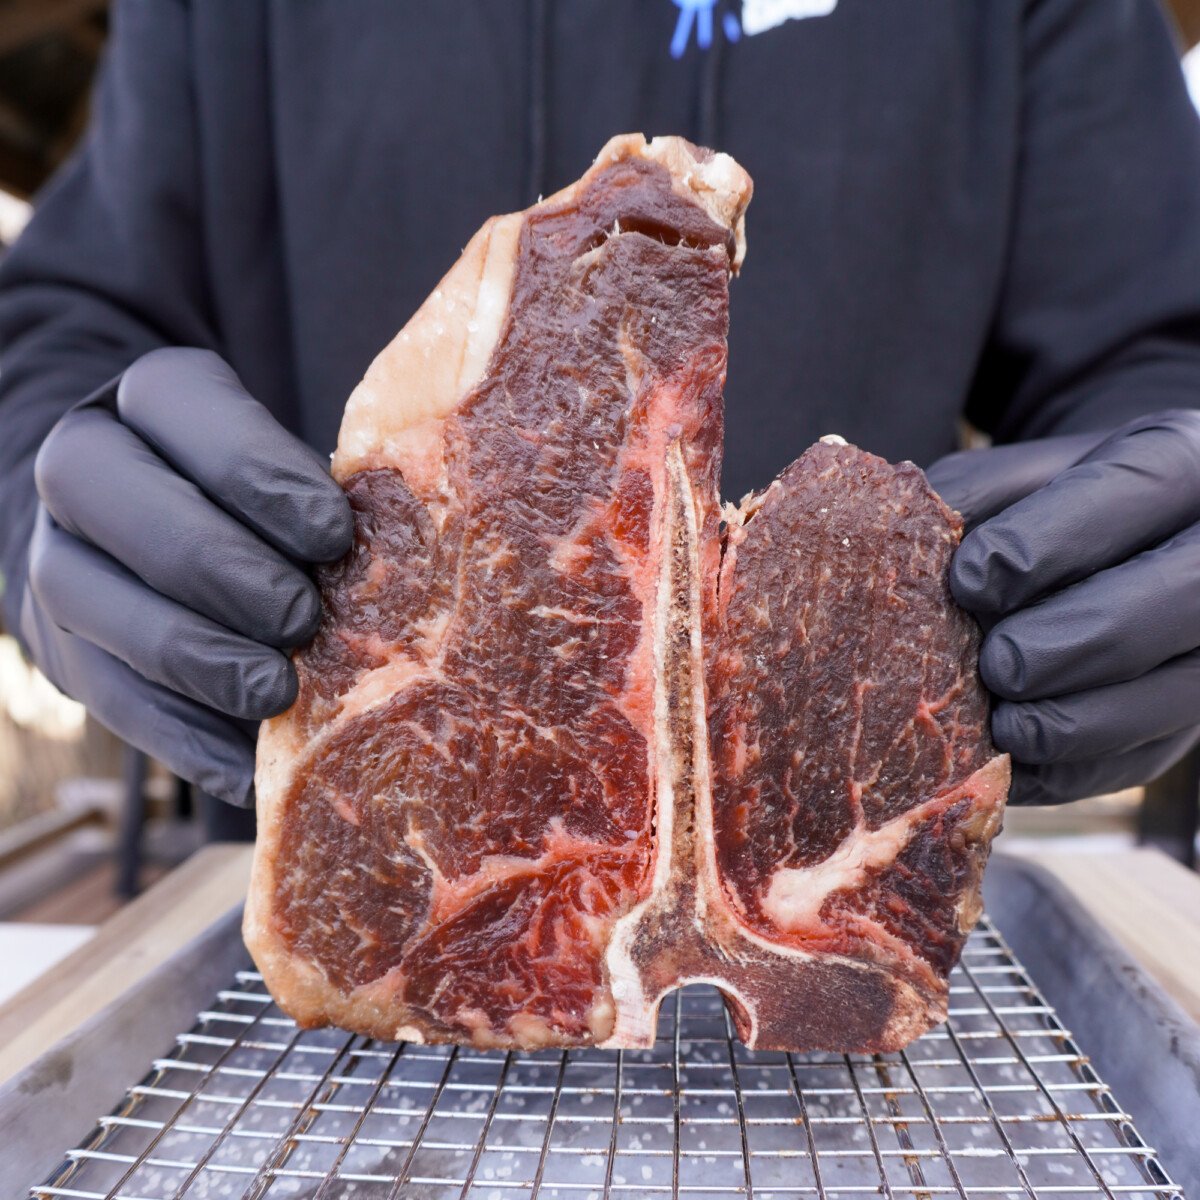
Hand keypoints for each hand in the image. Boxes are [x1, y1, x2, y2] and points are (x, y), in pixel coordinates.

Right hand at [21, 348, 352, 805]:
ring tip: (279, 692)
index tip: (334, 534)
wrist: (143, 531)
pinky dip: (183, 738)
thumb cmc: (253, 496)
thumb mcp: (284, 468)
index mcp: (146, 402)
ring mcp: (60, 566)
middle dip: (229, 572)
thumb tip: (396, 555)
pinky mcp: (67, 654)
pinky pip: (113, 700)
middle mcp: (81, 471)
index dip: (260, 475)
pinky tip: (245, 765)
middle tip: (303, 619)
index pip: (184, 409)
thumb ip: (320, 498)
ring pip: (110, 610)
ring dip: (201, 659)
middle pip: (141, 515)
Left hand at [927, 410, 1199, 805]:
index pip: (1130, 492)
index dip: (1048, 543)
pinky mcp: (1182, 722)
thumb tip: (910, 546)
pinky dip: (1073, 769)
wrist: (1103, 546)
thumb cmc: (1037, 508)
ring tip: (1004, 725)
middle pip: (1182, 598)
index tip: (969, 581)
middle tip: (997, 665)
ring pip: (1178, 692)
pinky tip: (1014, 761)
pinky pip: (1140, 757)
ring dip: (1081, 721)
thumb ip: (967, 501)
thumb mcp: (1004, 480)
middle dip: (1078, 640)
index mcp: (1175, 461)